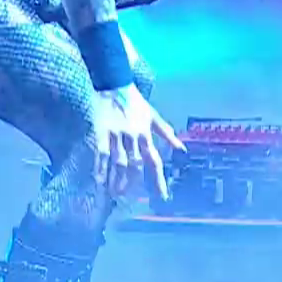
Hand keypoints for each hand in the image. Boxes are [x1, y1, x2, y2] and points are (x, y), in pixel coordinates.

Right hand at [89, 85, 185, 199]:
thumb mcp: (153, 115)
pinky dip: (101, 167)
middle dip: (133, 183)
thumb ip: (166, 133)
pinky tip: (100, 181)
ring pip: (119, 162)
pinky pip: (101, 153)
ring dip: (118, 179)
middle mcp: (133, 137)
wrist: (114, 84)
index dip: (158, 180)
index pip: (154, 161)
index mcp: (146, 134)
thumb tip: (181, 148)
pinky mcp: (102, 132)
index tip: (162, 196)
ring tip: (116, 193)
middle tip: (129, 196)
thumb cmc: (135, 101)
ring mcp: (117, 135)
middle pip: (135, 165)